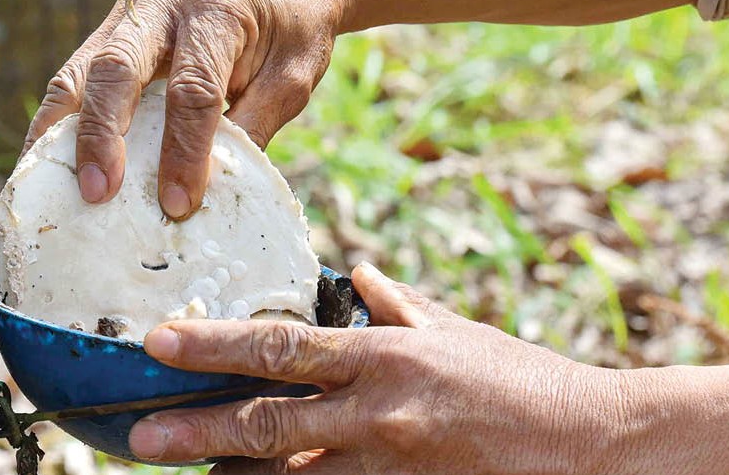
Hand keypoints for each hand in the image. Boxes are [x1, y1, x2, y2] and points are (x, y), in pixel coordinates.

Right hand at [23, 0, 354, 217]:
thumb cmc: (293, 28)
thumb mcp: (293, 77)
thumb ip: (255, 125)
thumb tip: (208, 189)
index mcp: (219, 6)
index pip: (194, 87)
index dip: (183, 149)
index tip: (179, 203)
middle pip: (118, 66)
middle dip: (102, 133)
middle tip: (98, 193)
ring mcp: (133, 6)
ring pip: (83, 67)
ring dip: (64, 129)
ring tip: (50, 183)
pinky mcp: (116, 23)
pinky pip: (78, 71)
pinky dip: (61, 116)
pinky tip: (47, 157)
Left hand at [127, 264, 627, 473]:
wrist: (590, 444)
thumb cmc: (523, 381)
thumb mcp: (459, 331)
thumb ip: (401, 305)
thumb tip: (362, 274)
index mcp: (387, 355)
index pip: (283, 346)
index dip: (216, 344)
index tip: (160, 342)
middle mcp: (379, 410)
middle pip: (270, 421)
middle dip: (198, 429)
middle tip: (139, 439)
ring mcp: (391, 464)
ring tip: (191, 474)